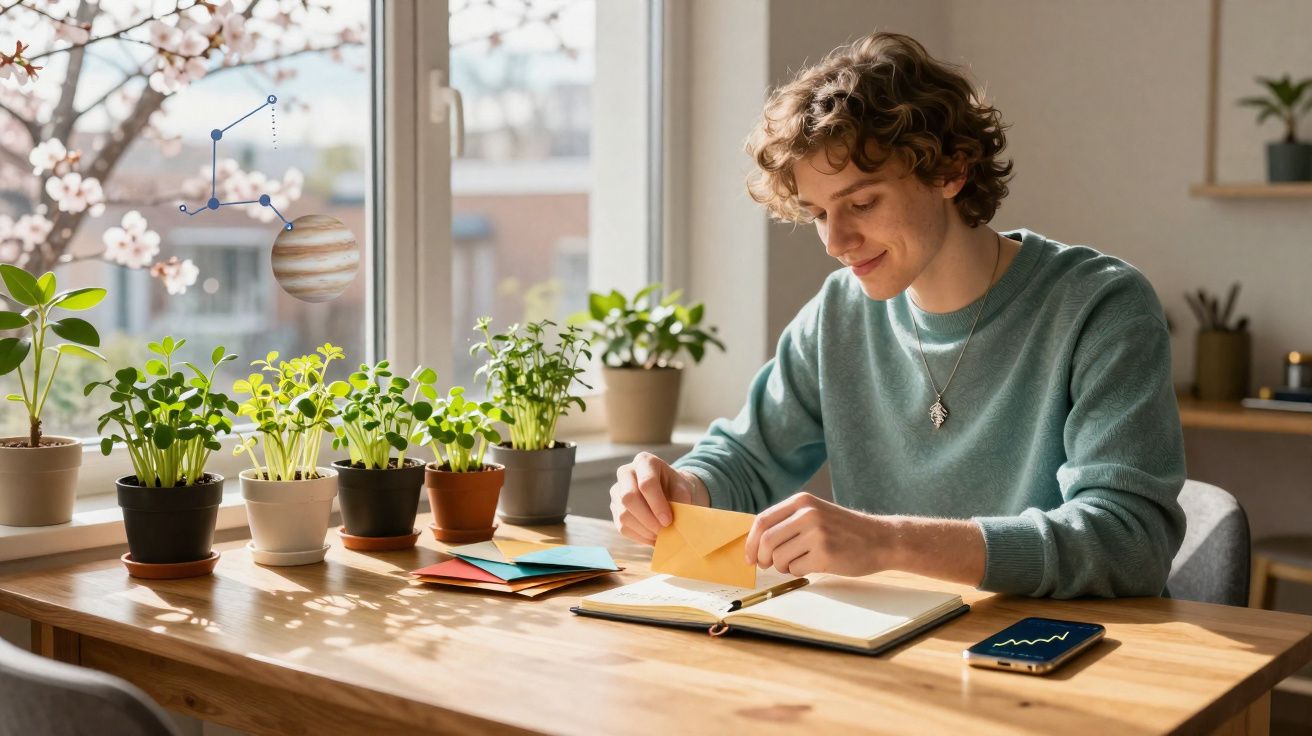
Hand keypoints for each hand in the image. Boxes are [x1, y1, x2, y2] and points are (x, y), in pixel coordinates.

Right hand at [609, 452, 708, 545]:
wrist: (667, 490)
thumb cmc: (675, 487)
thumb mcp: (683, 488)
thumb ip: (681, 501)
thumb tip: (677, 522)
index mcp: (645, 461)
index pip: (646, 483)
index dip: (657, 504)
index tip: (668, 521)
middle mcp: (626, 473)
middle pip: (629, 498)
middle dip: (648, 519)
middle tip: (664, 530)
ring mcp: (617, 490)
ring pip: (623, 515)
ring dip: (644, 530)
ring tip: (661, 535)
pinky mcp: (614, 508)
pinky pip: (622, 527)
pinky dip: (639, 536)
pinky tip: (653, 536)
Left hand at [744, 492, 889, 576]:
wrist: (880, 539)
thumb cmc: (844, 530)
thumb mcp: (815, 513)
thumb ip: (788, 522)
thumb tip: (755, 544)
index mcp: (802, 501)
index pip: (762, 521)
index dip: (751, 542)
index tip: (750, 557)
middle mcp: (807, 514)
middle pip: (767, 541)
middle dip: (763, 558)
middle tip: (768, 566)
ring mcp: (817, 534)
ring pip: (779, 558)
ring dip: (783, 567)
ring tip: (798, 563)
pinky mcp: (825, 555)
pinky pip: (796, 569)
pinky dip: (799, 572)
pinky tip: (813, 565)